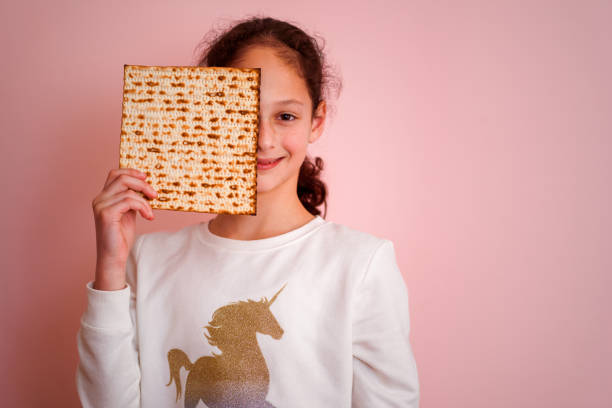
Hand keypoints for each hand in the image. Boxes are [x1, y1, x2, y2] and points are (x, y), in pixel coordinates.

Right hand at [91, 168, 156, 289]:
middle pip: (121, 178)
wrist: (114, 257)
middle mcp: (99, 199)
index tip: (146, 177)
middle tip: (155, 195)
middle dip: (142, 184)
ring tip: (150, 213)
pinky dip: (142, 207)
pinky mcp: (106, 214)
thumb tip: (145, 186)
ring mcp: (101, 206)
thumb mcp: (129, 213)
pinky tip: (148, 217)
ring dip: (145, 201)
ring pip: (128, 191)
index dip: (131, 172)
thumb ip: (132, 199)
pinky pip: (129, 201)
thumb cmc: (121, 237)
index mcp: (104, 197)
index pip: (115, 174)